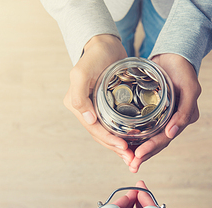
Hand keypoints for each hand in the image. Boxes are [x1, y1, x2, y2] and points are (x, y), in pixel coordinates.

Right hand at [63, 34, 135, 167]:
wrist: (104, 44)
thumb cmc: (94, 56)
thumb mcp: (81, 73)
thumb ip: (79, 96)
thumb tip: (88, 120)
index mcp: (77, 105)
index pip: (94, 129)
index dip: (109, 140)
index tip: (125, 148)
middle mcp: (85, 110)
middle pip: (101, 135)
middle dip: (116, 149)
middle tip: (133, 159)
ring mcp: (95, 109)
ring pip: (108, 133)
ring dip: (120, 147)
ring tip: (134, 157)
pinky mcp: (107, 107)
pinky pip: (114, 126)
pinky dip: (123, 136)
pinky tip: (134, 143)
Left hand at [129, 54, 200, 172]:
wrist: (174, 55)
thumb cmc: (184, 69)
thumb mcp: (190, 88)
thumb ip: (185, 111)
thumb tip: (172, 133)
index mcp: (183, 119)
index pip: (165, 138)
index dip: (152, 148)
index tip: (137, 155)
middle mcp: (173, 121)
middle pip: (157, 142)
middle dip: (143, 155)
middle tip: (130, 165)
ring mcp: (163, 117)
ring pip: (149, 138)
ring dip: (138, 150)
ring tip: (127, 161)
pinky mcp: (152, 111)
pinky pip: (144, 127)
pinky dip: (135, 137)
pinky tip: (125, 144)